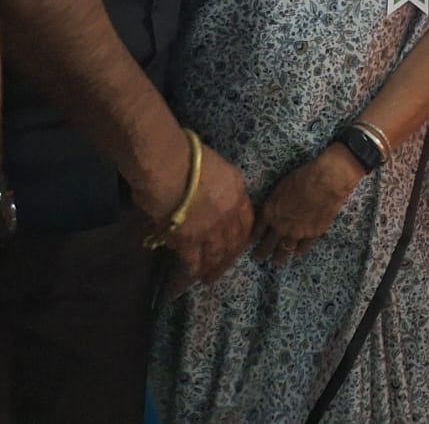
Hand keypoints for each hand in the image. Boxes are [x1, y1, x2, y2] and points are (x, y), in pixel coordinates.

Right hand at [161, 145, 254, 284]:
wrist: (169, 164)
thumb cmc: (189, 158)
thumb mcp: (220, 169)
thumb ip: (223, 188)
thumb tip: (214, 202)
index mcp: (238, 194)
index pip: (247, 223)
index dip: (241, 237)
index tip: (236, 247)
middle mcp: (230, 215)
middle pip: (234, 243)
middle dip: (228, 260)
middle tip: (220, 270)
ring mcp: (211, 229)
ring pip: (216, 256)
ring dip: (211, 270)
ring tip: (205, 279)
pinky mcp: (189, 240)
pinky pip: (192, 263)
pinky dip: (188, 274)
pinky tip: (184, 281)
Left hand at [253, 146, 362, 264]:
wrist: (327, 181)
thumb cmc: (303, 177)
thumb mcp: (281, 187)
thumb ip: (274, 202)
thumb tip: (273, 209)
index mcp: (270, 212)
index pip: (255, 231)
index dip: (252, 238)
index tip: (251, 242)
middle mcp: (279, 226)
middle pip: (265, 246)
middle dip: (260, 253)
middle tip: (258, 257)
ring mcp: (296, 233)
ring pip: (283, 252)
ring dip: (277, 258)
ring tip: (276, 261)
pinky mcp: (312, 234)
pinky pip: (302, 248)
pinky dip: (298, 250)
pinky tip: (297, 250)